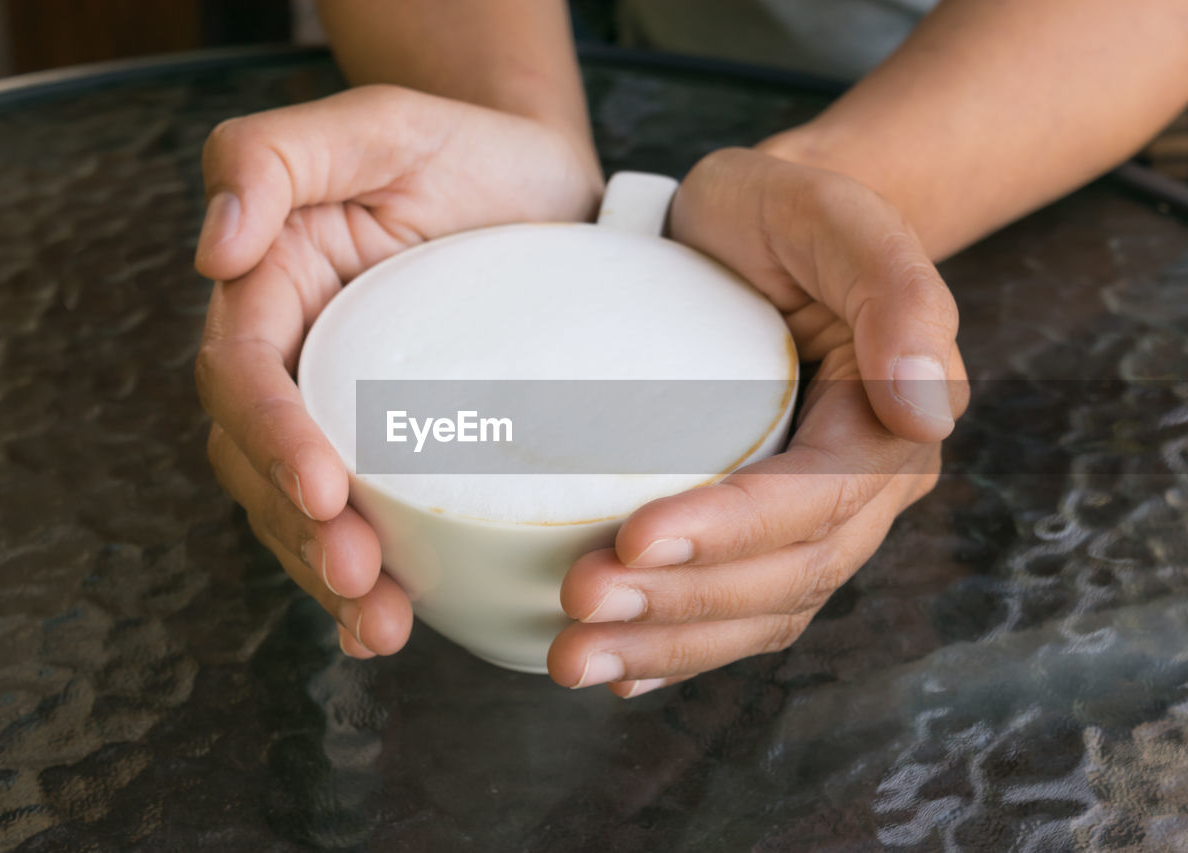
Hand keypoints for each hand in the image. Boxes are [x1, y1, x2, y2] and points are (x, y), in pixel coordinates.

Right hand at [195, 85, 602, 657]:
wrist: (549, 188)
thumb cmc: (464, 148)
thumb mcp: (378, 124)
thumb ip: (273, 156)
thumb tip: (215, 249)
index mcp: (272, 287)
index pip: (245, 375)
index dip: (271, 437)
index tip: (323, 488)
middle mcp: (296, 357)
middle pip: (261, 461)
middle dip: (300, 530)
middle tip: (358, 580)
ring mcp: (344, 408)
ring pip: (302, 507)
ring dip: (328, 574)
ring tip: (378, 625)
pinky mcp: (398, 446)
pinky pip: (365, 514)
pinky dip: (372, 573)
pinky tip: (393, 618)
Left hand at [548, 147, 969, 695]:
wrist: (746, 230)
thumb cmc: (787, 217)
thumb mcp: (839, 218)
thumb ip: (898, 292)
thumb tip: (927, 408)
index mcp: (889, 427)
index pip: (819, 500)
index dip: (733, 531)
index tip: (636, 537)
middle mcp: (859, 491)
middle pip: (785, 577)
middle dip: (684, 603)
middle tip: (580, 606)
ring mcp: (806, 520)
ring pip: (756, 611)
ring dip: (668, 645)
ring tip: (574, 657)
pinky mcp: (753, 531)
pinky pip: (729, 609)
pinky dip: (675, 648)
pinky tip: (618, 671)